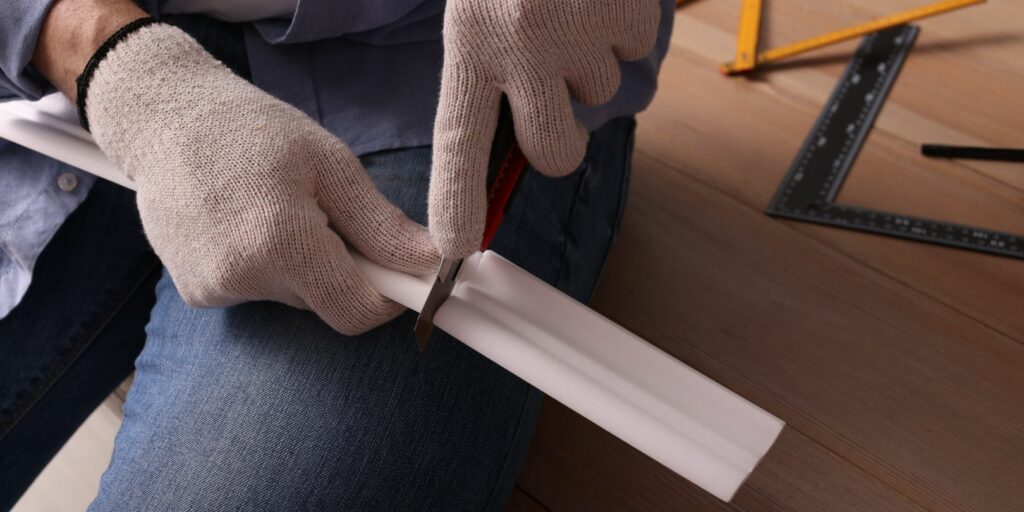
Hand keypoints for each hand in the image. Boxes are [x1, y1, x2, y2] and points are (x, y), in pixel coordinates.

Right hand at [80, 24, 438, 333]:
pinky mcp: (195, 293)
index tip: (400, 272)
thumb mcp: (332, 165)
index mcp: (281, 244)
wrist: (164, 118)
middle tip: (328, 214)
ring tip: (278, 208)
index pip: (356, 312)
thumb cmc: (253, 131)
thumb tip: (433, 264)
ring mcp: (212, 289)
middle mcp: (241, 277)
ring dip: (303, 265)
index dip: (388, 298)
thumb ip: (382, 226)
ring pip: (293, 297)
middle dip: (343, 269)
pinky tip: (246, 222)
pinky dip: (268, 266)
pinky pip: (259, 292)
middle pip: (326, 303)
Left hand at [428, 0, 659, 257]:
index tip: (457, 247)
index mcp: (468, 40)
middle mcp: (518, 43)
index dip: (460, 200)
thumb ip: (484, 63)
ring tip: (569, 10)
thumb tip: (509, 136)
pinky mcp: (622, 10)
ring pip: (599, 94)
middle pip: (551, 151)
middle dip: (564, 144)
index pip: (459, 142)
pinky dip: (623, 26)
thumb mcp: (475, 5)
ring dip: (592, 61)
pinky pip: (635, 47)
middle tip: (558, 103)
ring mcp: (575, 29)